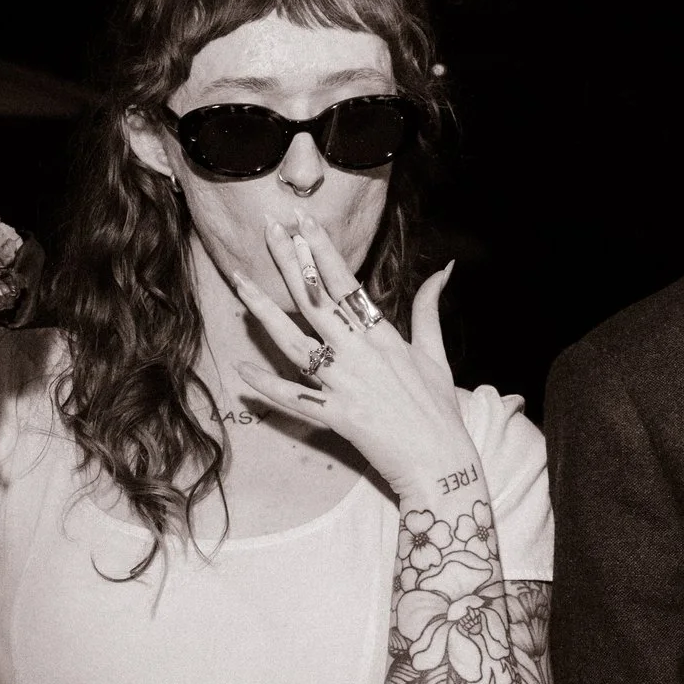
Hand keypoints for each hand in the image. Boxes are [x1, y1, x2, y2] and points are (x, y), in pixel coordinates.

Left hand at [226, 211, 478, 504]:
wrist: (440, 461)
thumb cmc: (438, 409)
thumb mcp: (435, 354)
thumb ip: (430, 309)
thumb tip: (444, 268)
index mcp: (384, 336)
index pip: (347, 284)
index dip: (323, 251)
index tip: (304, 222)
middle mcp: (361, 354)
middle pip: (315, 301)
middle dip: (290, 262)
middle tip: (269, 229)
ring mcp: (345, 385)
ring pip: (294, 342)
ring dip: (263, 311)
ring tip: (239, 282)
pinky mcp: (335, 416)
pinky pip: (293, 398)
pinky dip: (266, 386)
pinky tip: (241, 370)